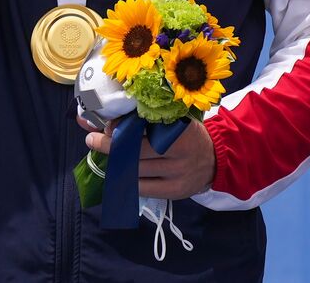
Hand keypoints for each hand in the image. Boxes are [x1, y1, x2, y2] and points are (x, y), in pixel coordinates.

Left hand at [84, 117, 216, 200]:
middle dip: (110, 145)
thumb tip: (101, 120)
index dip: (121, 126)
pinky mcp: (175, 191)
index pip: (144, 125)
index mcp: (181, 126)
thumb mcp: (172, 120)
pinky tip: (123, 173)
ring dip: (116, 163)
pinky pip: (143, 188)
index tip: (107, 124)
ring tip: (109, 156)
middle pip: (136, 150)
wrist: (215, 159)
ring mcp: (179, 173)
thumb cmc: (187, 135)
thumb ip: (142, 117)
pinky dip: (128, 180)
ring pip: (137, 170)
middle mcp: (181, 150)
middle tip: (94, 140)